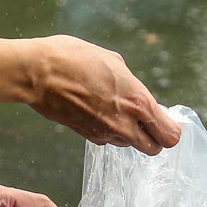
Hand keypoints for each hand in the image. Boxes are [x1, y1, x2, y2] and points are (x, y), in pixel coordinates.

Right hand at [0, 35, 183, 154]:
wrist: (36, 73)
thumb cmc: (73, 58)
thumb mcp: (112, 61)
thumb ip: (131, 83)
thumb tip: (135, 93)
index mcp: (138, 102)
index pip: (170, 135)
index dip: (170, 129)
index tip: (165, 120)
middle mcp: (125, 123)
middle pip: (154, 148)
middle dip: (153, 136)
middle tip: (145, 121)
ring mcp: (105, 133)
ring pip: (129, 144)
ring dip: (129, 133)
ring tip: (115, 109)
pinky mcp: (87, 136)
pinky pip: (108, 139)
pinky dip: (109, 130)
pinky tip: (97, 110)